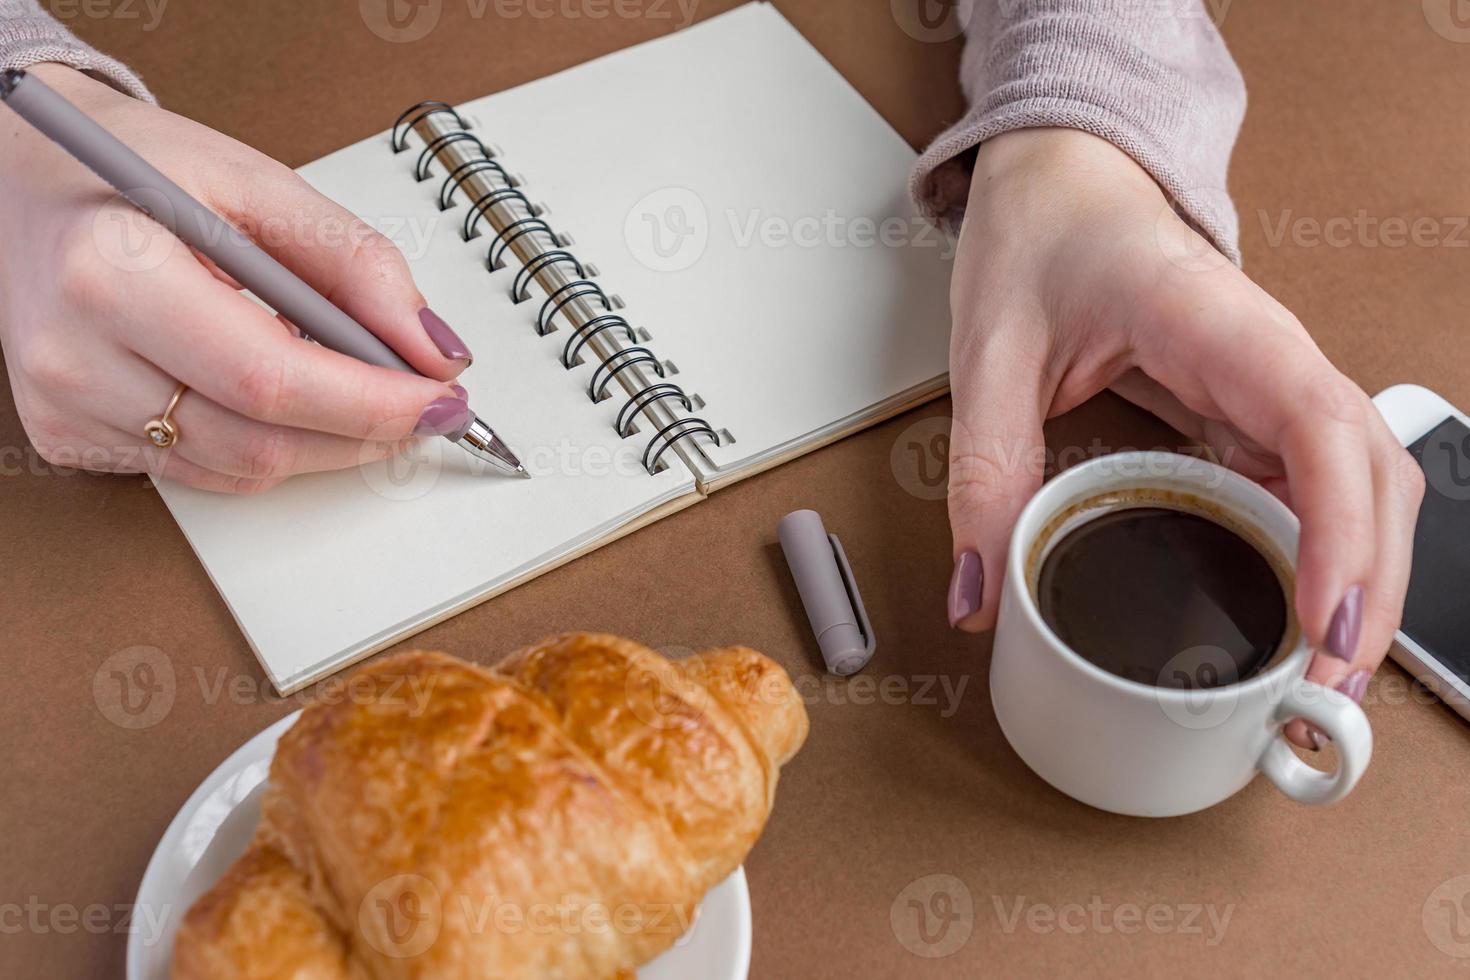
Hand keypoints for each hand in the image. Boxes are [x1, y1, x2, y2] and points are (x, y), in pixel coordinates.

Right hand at [0, 65, 474, 493]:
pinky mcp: (66, 436)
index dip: (371, 403)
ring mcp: (63, 405)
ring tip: (357, 388)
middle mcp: (73, 352)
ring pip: (240, 471)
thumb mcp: (257, 182)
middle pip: (260, 443)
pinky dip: (264, 445)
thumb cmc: (138, 169)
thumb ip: (356, 264)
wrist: (26, 176)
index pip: (270, 379)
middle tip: (422, 401)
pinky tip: (278, 393)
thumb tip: (433, 350)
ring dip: (323, 443)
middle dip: (363, 432)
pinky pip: (202, 473)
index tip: (440, 399)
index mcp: (112, 272)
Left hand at [944, 128, 1423, 748]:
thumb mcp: (990, 352)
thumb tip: (980, 592)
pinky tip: (1301, 617)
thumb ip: (984, 470)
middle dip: (1368, 586)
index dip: (1336, 524)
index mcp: (1212, 318)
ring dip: (1362, 579)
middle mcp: (1269, 352)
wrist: (1066, 180)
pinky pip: (1319, 483)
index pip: (1313, 418)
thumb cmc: (1042, 237)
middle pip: (1370, 470)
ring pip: (1363, 482)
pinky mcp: (1259, 407)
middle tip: (1321, 693)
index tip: (1322, 616)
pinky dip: (1328, 554)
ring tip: (1320, 678)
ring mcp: (1273, 381)